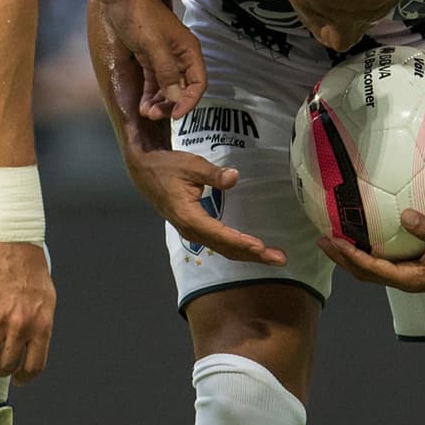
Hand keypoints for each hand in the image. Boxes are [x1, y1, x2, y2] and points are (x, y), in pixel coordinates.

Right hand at [0, 239, 55, 383]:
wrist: (14, 241)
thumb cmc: (32, 268)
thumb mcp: (46, 299)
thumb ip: (39, 323)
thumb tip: (32, 344)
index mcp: (41, 324)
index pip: (34, 365)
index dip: (24, 378)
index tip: (17, 379)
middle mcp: (21, 326)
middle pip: (7, 365)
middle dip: (0, 370)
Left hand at [98, 0, 205, 119]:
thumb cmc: (141, 16)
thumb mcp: (154, 46)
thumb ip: (167, 72)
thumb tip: (176, 98)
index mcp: (189, 51)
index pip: (198, 83)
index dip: (190, 101)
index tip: (176, 115)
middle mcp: (180, 57)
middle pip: (182, 89)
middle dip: (170, 104)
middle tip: (153, 114)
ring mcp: (165, 59)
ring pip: (168, 88)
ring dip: (159, 102)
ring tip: (145, 112)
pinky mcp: (150, 59)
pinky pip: (154, 82)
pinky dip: (150, 94)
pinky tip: (142, 105)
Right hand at [127, 149, 286, 265]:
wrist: (145, 172)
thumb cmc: (167, 167)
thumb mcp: (190, 165)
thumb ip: (213, 174)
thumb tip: (235, 177)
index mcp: (189, 216)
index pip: (219, 234)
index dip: (240, 241)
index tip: (260, 247)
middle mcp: (191, 230)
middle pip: (226, 248)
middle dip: (254, 255)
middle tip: (280, 259)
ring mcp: (194, 232)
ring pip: (224, 249)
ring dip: (249, 255)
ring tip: (274, 257)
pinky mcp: (197, 229)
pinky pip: (220, 244)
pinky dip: (239, 248)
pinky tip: (254, 249)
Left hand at [318, 210, 424, 293]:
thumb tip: (406, 215)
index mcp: (409, 279)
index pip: (371, 268)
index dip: (350, 255)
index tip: (333, 241)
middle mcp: (404, 280)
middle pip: (364, 272)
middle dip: (342, 258)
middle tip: (322, 241)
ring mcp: (409, 276)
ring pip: (372, 269)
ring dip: (351, 256)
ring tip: (334, 240)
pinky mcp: (414, 269)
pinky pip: (384, 261)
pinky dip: (368, 252)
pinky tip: (366, 234)